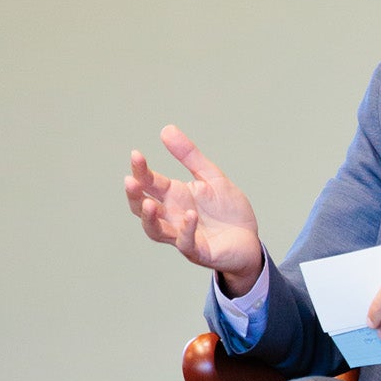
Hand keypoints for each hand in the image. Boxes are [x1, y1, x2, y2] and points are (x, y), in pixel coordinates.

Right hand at [124, 125, 263, 295]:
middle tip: (130, 181)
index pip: (149, 183)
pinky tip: (189, 216)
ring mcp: (183, 235)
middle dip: (135, 195)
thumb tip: (166, 129)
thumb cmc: (228, 211)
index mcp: (173, 197)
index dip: (140, 170)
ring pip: (155, 231)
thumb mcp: (211, 177)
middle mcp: (172, 217)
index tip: (136, 154)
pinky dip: (186, 230)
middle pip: (142, 209)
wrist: (249, 239)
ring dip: (149, 219)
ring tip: (148, 204)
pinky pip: (187, 243)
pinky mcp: (200, 251)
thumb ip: (189, 156)